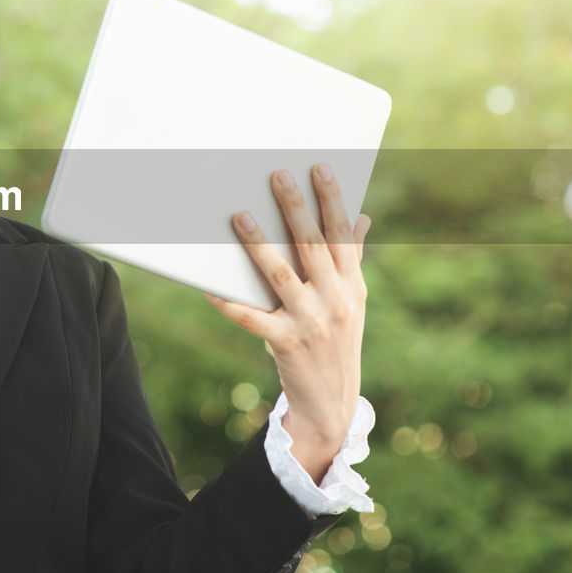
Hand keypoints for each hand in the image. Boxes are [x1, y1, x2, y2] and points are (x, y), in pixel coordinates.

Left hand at [206, 164, 370, 482]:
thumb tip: (362, 218)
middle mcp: (335, 300)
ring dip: (258, 245)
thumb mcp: (351, 302)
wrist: (331, 403)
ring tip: (240, 216)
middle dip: (295, 209)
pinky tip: (209, 285)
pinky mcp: (286, 344)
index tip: (319, 168)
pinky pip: (252, 317)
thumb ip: (351, 261)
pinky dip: (229, 301)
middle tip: (278, 176)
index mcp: (352, 285)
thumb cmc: (337, 342)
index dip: (331, 200)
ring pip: (280, 275)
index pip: (342, 235)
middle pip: (313, 246)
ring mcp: (311, 322)